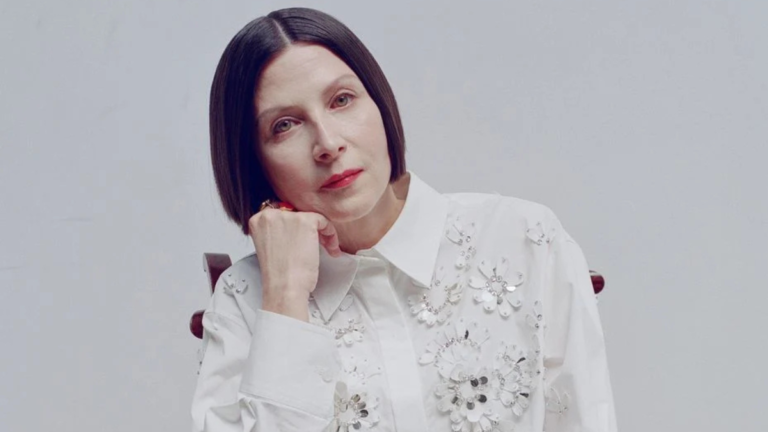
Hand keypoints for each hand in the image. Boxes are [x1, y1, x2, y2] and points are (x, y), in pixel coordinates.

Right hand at [248, 206, 340, 321]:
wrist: (285, 288)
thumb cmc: (279, 275)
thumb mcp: (271, 246)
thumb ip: (278, 232)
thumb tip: (294, 228)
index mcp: (258, 220)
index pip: (282, 214)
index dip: (296, 227)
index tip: (302, 239)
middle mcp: (270, 214)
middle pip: (297, 213)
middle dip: (309, 230)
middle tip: (317, 245)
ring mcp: (287, 216)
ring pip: (311, 217)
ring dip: (322, 233)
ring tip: (326, 248)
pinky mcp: (305, 221)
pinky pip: (323, 220)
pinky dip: (330, 233)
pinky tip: (330, 248)